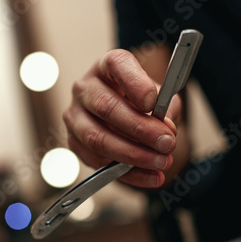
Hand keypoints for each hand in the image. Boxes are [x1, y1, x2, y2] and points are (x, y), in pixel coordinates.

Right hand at [63, 49, 181, 187]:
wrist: (125, 115)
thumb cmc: (142, 101)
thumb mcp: (160, 97)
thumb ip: (166, 108)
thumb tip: (165, 130)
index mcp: (107, 65)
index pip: (116, 65)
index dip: (135, 84)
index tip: (153, 103)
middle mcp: (85, 87)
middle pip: (106, 107)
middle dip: (140, 129)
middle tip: (167, 143)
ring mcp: (74, 115)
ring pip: (97, 138)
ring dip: (133, 155)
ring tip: (161, 162)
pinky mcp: (73, 142)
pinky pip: (97, 162)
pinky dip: (127, 173)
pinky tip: (151, 176)